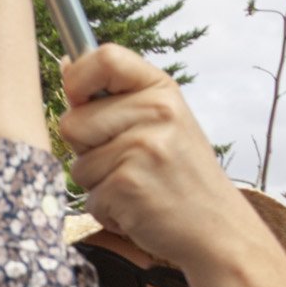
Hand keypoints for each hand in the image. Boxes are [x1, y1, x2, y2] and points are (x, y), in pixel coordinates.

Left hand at [60, 47, 273, 274]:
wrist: (217, 229)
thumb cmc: (182, 177)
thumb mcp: (164, 123)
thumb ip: (117, 98)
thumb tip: (67, 65)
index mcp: (162, 91)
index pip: (104, 57)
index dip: (78, 79)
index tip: (81, 100)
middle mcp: (156, 113)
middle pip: (72, 122)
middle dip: (86, 151)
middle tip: (127, 163)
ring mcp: (142, 148)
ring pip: (78, 165)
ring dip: (98, 185)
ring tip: (137, 187)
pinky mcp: (128, 185)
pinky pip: (89, 198)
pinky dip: (107, 211)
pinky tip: (138, 209)